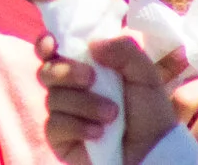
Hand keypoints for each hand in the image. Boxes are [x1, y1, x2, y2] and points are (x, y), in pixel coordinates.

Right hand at [38, 32, 180, 164]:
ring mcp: (61, 114)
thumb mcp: (146, 76)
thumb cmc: (150, 114)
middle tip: (91, 78)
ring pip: (53, 98)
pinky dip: (78, 126)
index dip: (45, 45)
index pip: (51, 51)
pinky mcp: (59, 138)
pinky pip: (55, 124)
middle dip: (66, 72)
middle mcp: (68, 90)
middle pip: (46, 71)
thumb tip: (92, 44)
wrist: (153, 153)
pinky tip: (98, 133)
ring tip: (111, 115)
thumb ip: (125, 50)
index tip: (52, 44)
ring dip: (84, 104)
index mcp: (83, 69)